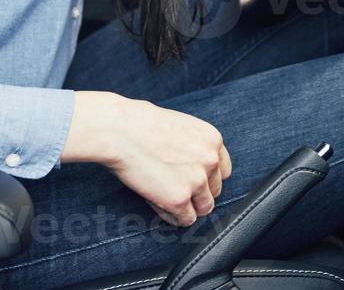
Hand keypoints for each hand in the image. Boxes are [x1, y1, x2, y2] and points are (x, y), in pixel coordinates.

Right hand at [61, 91, 231, 226]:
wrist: (120, 130)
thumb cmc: (141, 124)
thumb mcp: (180, 126)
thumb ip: (194, 146)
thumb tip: (194, 165)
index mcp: (213, 140)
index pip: (223, 170)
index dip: (208, 178)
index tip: (194, 181)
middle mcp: (210, 160)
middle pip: (214, 190)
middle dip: (197, 193)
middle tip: (176, 190)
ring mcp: (196, 181)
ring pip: (203, 208)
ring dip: (187, 207)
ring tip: (167, 199)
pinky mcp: (179, 199)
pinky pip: (185, 219)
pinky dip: (174, 216)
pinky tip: (160, 205)